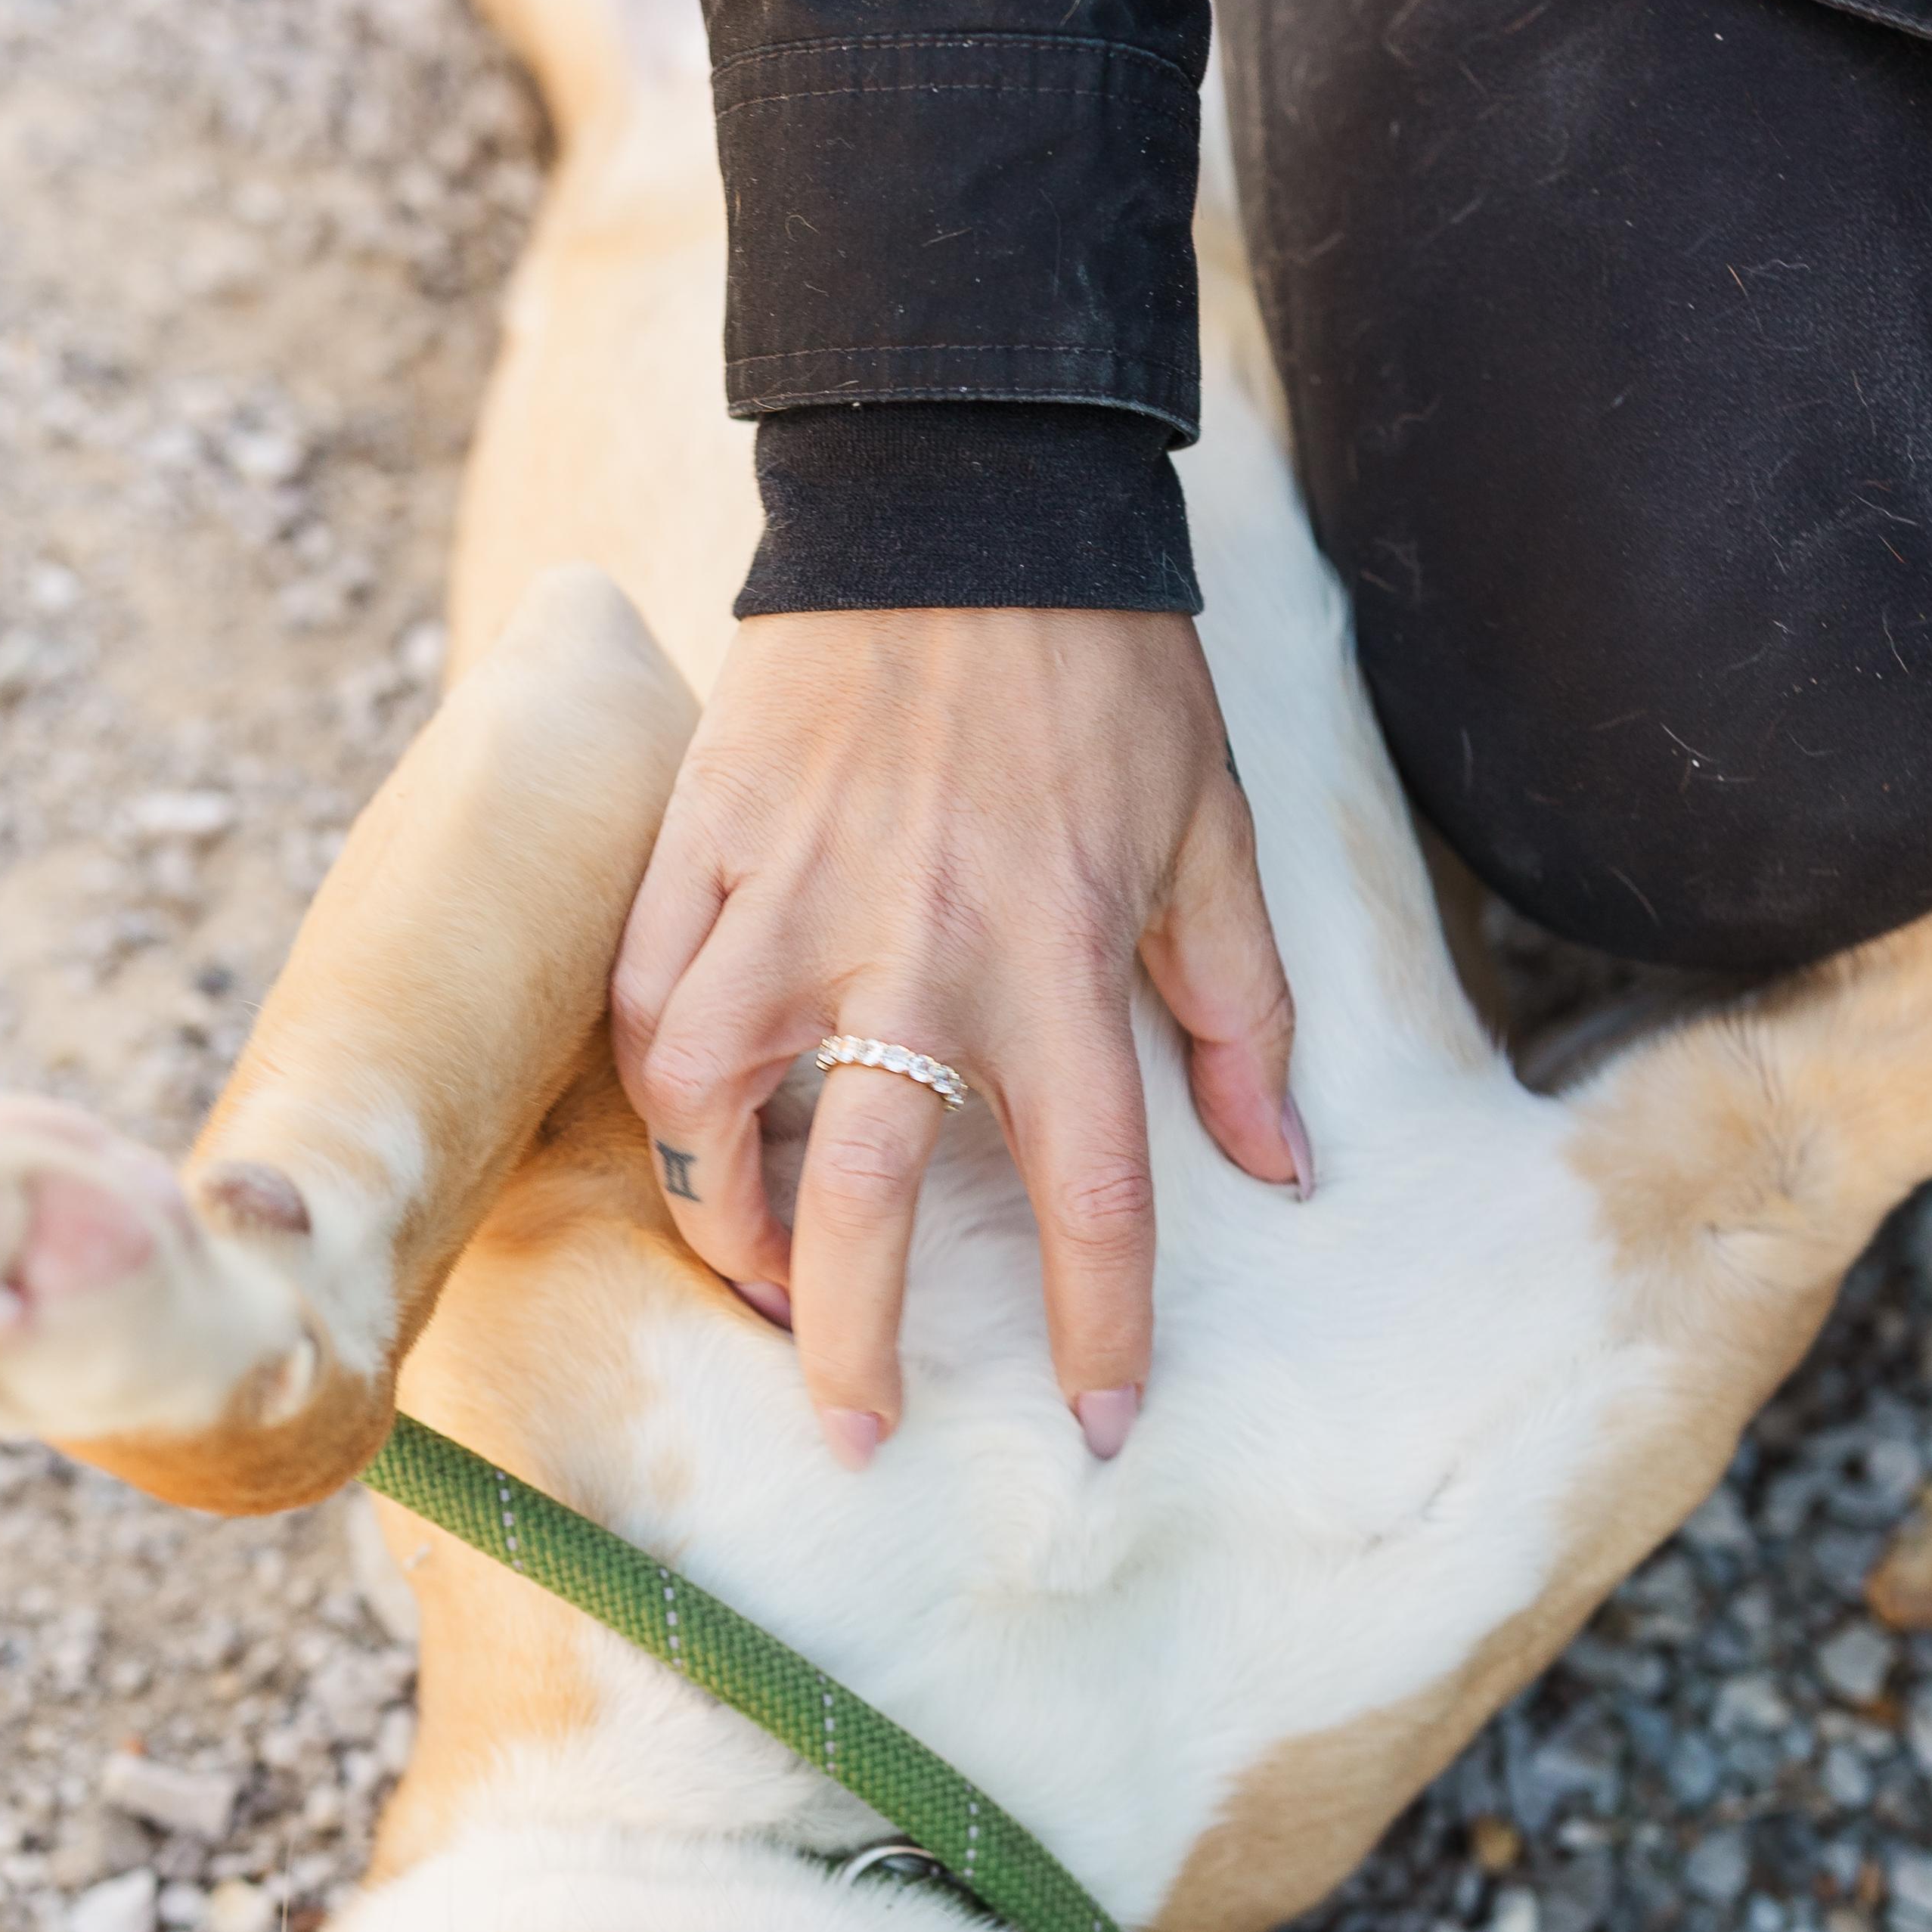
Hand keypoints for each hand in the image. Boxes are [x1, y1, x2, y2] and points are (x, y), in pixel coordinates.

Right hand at [610, 607, 1302, 1466]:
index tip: (1095, 1431)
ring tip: (756, 1270)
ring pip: (710, 1116)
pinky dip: (662, 1086)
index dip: (1098, 1335)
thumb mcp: (1215, 837)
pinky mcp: (703, 844)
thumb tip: (1281, 1164)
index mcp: (1060, 965)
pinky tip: (694, 1124)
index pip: (1090, 1201)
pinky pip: (650, 1003)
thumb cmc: (1105, 674)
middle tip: (854, 1432)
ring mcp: (789, 902)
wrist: (967, 499)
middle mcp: (914, 957)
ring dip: (726, 1222)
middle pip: (861, 1208)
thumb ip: (1243, 1011)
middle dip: (854, 1349)